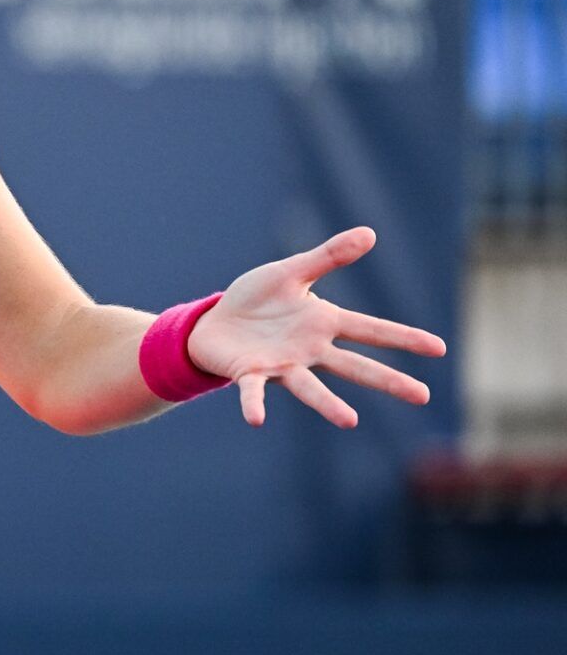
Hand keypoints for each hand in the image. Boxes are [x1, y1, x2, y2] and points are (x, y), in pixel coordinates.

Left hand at [184, 225, 447, 428]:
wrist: (214, 323)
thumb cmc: (256, 300)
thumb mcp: (291, 272)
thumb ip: (328, 256)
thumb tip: (370, 233)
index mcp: (324, 323)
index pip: (371, 330)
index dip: (404, 337)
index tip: (440, 348)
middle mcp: (310, 350)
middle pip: (354, 366)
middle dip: (388, 380)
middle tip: (423, 396)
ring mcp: (282, 365)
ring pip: (310, 387)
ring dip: (328, 404)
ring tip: (350, 421)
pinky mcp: (250, 373)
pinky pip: (253, 390)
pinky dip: (253, 404)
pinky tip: (256, 419)